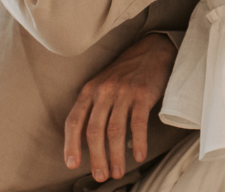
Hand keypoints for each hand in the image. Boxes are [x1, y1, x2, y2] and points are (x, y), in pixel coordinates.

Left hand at [63, 33, 176, 181]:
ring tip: (117, 172)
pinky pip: (138, 123)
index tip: (73, 164)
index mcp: (90, 90)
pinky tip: (140, 155)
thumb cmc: (127, 71)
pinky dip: (139, 142)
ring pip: (115, 131)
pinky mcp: (143, 94)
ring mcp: (124, 92)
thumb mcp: (104, 84)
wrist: (153, 49)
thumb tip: (87, 140)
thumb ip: (94, 106)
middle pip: (95, 131)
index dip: (71, 145)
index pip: (74, 121)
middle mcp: (104, 91)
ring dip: (116, 155)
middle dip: (96, 157)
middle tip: (101, 176)